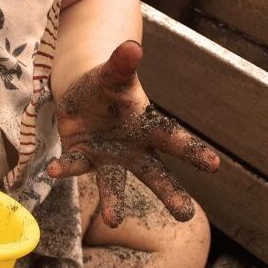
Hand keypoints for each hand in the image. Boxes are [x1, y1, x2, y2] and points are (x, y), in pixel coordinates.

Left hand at [47, 40, 218, 226]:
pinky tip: (53, 171)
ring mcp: (107, 158)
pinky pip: (74, 165)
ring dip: (113, 201)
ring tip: (113, 220)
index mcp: (148, 127)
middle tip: (185, 215)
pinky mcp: (82, 158)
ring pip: (114, 182)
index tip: (214, 165)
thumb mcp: (115, 75)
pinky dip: (64, 168)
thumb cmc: (109, 87)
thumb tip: (131, 47)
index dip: (192, 150)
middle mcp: (132, 150)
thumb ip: (122, 64)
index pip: (174, 139)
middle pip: (153, 173)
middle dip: (169, 192)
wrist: (83, 96)